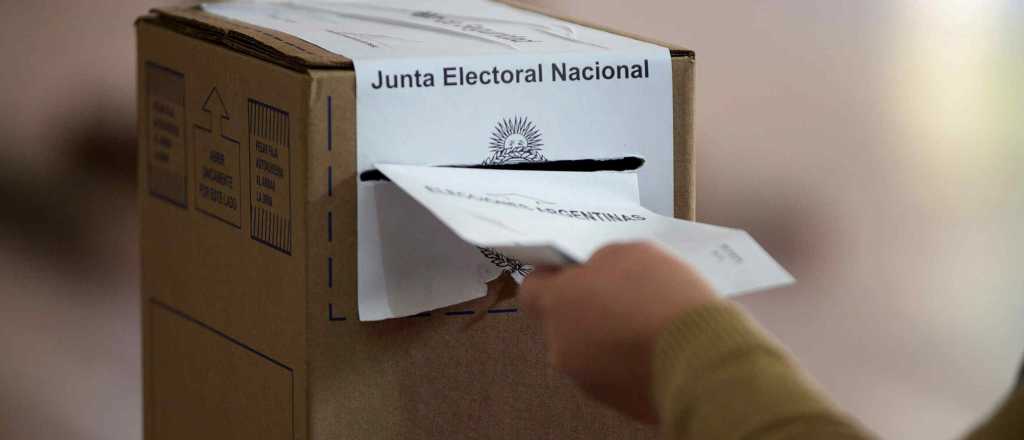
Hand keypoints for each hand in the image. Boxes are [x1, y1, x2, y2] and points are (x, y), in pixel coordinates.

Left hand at [519, 242, 717, 422]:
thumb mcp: (630, 253)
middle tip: (625, 296)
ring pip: (590, 350)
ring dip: (610, 336)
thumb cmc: (661, 296)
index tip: (572, 272)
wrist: (701, 358)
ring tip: (650, 323)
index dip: (551, 279)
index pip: (532, 291)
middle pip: (565, 322)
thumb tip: (594, 273)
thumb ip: (601, 263)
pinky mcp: (617, 402)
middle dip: (588, 308)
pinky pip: (616, 374)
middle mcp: (562, 346)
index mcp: (558, 304)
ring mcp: (587, 379)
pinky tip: (659, 348)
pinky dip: (630, 362)